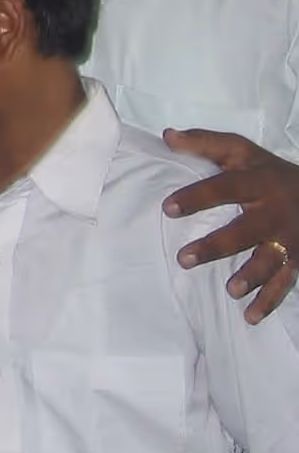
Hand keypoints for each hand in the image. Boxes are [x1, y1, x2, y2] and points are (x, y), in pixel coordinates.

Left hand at [161, 132, 298, 321]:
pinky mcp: (297, 259)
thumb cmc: (270, 172)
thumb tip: (167, 135)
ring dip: (252, 278)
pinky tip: (251, 316)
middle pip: (245, 232)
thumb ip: (206, 144)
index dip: (197, 197)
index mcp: (258, 183)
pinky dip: (270, 301)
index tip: (167, 208)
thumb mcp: (243, 152)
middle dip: (216, 247)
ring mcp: (289, 239)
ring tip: (231, 290)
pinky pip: (285, 283)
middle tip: (184, 259)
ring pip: (270, 261)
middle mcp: (275, 213)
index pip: (224, 189)